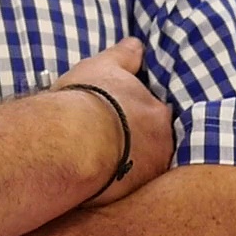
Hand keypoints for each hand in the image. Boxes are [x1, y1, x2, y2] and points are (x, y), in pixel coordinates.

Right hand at [53, 38, 175, 207]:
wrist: (74, 139)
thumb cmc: (87, 98)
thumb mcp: (104, 65)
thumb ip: (125, 55)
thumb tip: (137, 44)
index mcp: (155, 110)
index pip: (156, 114)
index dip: (140, 116)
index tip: (125, 119)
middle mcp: (161, 139)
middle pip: (156, 142)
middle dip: (140, 143)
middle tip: (115, 144)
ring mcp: (151, 168)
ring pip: (145, 166)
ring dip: (132, 165)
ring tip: (106, 165)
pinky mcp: (136, 191)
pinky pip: (130, 189)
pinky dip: (119, 186)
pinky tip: (101, 183)